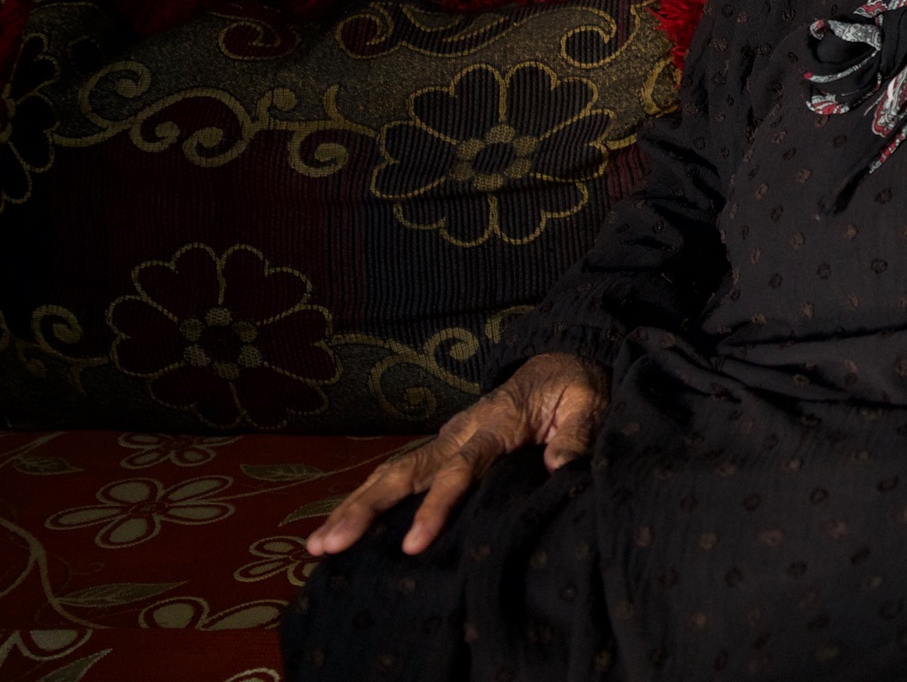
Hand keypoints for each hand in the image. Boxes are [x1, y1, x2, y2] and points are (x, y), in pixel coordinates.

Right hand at [304, 352, 608, 558]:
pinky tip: (343, 529)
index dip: (435, 507)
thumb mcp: (588, 404)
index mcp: (494, 424)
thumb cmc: (576, 386)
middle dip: (364, 510)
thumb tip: (560, 469)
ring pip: (391, 472)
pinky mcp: (443, 447)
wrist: (562, 360)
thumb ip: (575, 436)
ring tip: (317, 546)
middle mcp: (459, 432)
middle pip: (404, 471)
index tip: (414, 544)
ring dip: (353, 507)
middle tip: (328, 546)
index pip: (459, 470)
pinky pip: (401, 473)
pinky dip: (368, 498)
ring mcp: (446, 438)